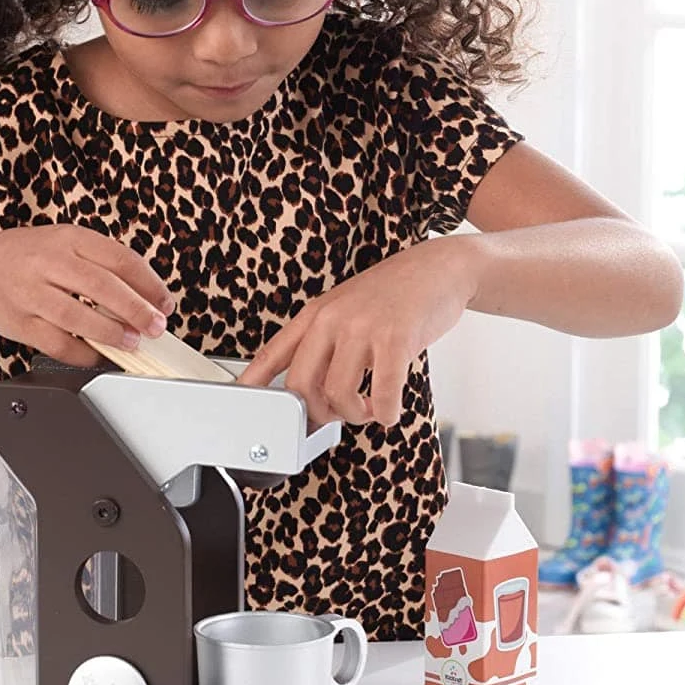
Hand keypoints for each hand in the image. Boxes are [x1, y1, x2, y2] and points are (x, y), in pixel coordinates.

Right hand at [0, 224, 174, 365]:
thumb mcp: (63, 245)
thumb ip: (100, 264)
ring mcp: (29, 293)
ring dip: (111, 333)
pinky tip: (99, 355)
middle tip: (156, 327)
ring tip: (132, 342)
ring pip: (78, 317)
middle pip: (102, 286)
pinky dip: (83, 354)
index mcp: (67, 238)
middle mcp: (47, 262)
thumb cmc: (26, 259)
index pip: (118, 258)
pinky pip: (57, 343)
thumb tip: (146, 296)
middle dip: (136, 310)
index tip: (165, 303)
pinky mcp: (18, 323)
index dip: (149, 284)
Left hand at [240, 238, 480, 427]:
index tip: (245, 402)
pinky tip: (389, 409)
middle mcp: (333, 319)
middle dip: (318, 413)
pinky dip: (385, 414)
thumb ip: (327, 342)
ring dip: (354, 415)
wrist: (439, 268)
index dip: (253, 382)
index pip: (273, 352)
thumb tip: (312, 388)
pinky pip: (382, 395)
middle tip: (337, 413)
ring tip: (369, 408)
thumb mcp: (347, 308)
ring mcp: (363, 328)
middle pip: (300, 385)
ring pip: (338, 395)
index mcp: (317, 314)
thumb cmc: (395, 293)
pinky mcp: (395, 340)